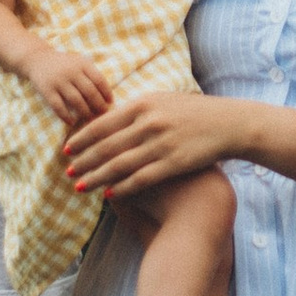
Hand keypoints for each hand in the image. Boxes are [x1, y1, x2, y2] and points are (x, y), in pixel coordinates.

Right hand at [26, 43, 116, 129]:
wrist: (37, 58)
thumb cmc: (64, 64)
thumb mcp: (79, 62)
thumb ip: (92, 74)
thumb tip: (106, 96)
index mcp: (82, 64)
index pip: (99, 80)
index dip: (106, 93)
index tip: (110, 103)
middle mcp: (71, 72)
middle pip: (90, 92)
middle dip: (99, 105)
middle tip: (103, 114)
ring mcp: (58, 81)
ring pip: (76, 100)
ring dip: (85, 112)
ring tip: (90, 119)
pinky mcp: (47, 90)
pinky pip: (58, 106)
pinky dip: (66, 116)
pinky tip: (72, 122)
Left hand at [67, 86, 245, 198]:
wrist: (228, 124)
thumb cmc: (193, 112)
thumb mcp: (163, 101)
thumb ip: (137, 109)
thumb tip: (109, 117)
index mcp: (143, 104)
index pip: (102, 123)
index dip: (81, 138)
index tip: (66, 149)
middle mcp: (149, 123)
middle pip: (106, 146)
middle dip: (83, 161)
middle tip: (67, 172)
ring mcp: (161, 144)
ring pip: (119, 165)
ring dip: (96, 177)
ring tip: (80, 187)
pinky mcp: (173, 163)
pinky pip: (141, 179)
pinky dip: (122, 187)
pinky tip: (109, 194)